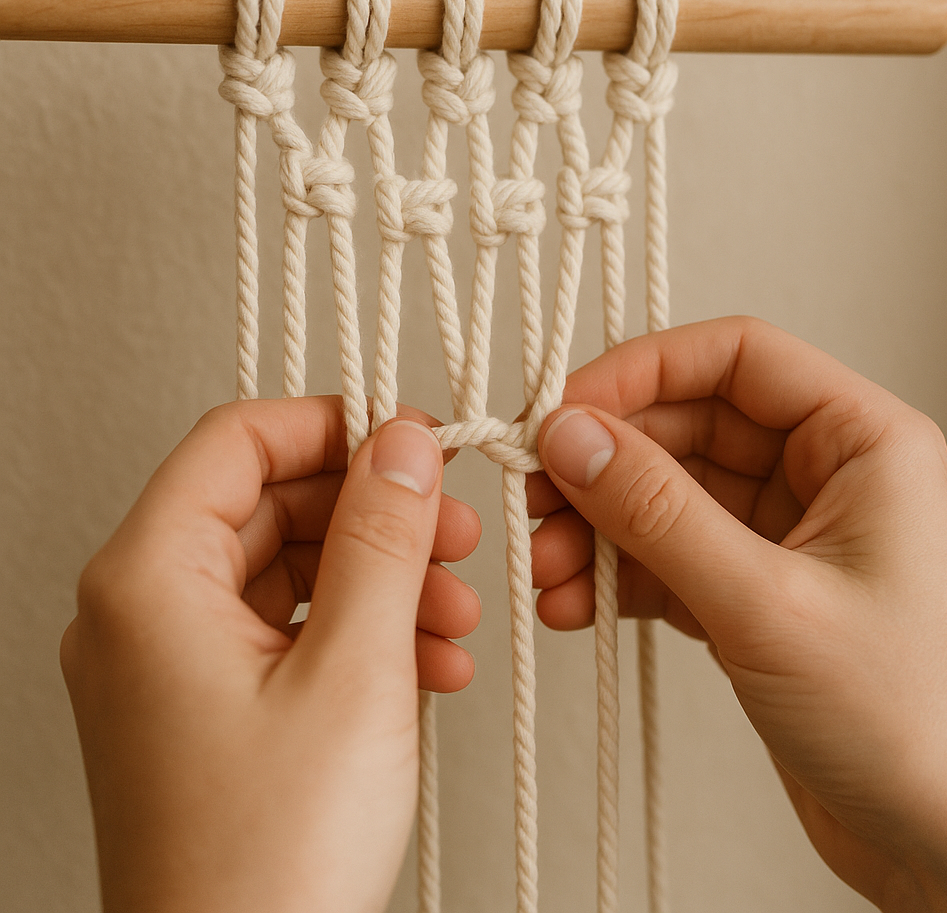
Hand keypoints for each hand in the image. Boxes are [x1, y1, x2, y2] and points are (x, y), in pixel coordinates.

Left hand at [60, 398, 481, 912]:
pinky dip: (363, 632)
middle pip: (274, 504)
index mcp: (147, 581)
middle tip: (455, 531)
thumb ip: (382, 539)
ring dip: (383, 580)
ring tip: (456, 614)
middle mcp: (145, 613)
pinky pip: (292, 631)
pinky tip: (430, 661)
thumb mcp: (355, 671)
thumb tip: (403, 445)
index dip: (334, 427)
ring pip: (292, 570)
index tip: (410, 442)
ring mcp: (176, 663)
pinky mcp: (212, 705)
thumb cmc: (268, 863)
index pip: (238, 441)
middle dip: (377, 515)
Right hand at [528, 316, 946, 912]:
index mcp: (861, 442)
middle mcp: (820, 477)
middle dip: (603, 464)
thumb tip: (574, 438)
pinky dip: (615, 575)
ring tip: (545, 567)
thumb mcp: (767, 602)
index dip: (641, 372)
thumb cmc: (914, 722)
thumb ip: (659, 512)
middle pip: (685, 428)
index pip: (735, 358)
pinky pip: (665, 557)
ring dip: (596, 527)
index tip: (566, 410)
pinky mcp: (750, 593)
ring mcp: (781, 536)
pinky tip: (572, 603)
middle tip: (536, 496)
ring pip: (665, 496)